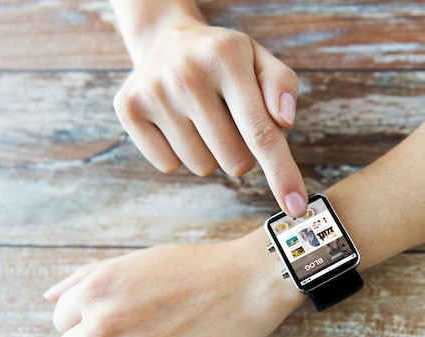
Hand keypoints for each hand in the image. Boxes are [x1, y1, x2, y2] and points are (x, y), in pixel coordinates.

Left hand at [44, 235, 304, 336]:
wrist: (248, 282)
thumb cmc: (194, 268)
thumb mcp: (137, 261)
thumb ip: (86, 278)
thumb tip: (49, 297)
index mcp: (96, 288)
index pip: (60, 321)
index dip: (87, 319)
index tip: (116, 315)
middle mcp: (105, 322)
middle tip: (131, 335)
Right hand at [113, 16, 307, 216]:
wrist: (166, 41)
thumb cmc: (223, 59)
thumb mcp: (259, 59)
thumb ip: (281, 86)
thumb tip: (284, 122)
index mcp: (226, 58)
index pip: (260, 132)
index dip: (281, 174)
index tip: (296, 207)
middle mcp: (186, 75)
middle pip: (235, 160)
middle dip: (242, 153)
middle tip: (230, 120)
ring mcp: (153, 93)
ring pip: (203, 166)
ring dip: (211, 153)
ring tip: (202, 117)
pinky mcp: (128, 110)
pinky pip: (169, 165)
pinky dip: (180, 153)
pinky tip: (178, 122)